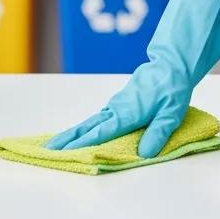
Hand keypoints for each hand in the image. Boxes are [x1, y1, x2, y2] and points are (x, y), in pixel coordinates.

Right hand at [44, 0, 219, 158]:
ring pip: (91, 122)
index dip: (82, 145)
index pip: (101, 133)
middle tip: (47, 150)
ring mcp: (117, 105)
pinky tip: (82, 133)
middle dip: (68, 139)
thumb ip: (159, 133)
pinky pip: (99, 118)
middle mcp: (117, 109)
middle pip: (88, 127)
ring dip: (74, 133)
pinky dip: (86, 126)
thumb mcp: (172, 113)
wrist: (172, 64)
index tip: (63, 154)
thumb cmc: (173, 88)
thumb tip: (144, 153)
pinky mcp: (120, 103)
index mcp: (128, 113)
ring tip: (56, 145)